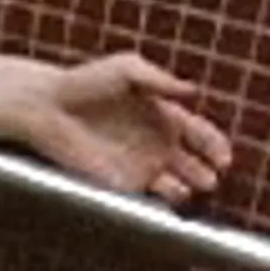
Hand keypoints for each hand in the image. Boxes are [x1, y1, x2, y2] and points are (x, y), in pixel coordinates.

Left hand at [25, 52, 233, 203]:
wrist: (46, 107)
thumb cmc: (84, 82)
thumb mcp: (126, 70)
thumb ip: (159, 80)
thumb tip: (193, 90)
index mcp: (164, 114)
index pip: (200, 134)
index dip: (215, 146)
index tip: (223, 157)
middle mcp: (156, 142)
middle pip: (193, 163)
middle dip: (206, 172)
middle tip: (210, 177)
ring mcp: (139, 164)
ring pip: (176, 185)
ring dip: (188, 189)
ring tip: (191, 187)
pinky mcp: (118, 182)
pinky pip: (147, 197)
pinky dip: (162, 200)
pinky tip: (166, 193)